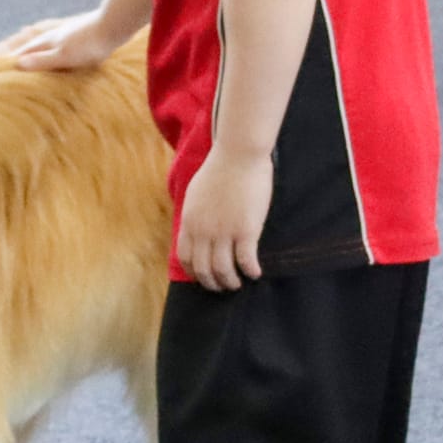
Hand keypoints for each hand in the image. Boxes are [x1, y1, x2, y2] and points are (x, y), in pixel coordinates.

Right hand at [5, 10, 126, 70]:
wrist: (113, 25)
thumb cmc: (89, 44)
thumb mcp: (63, 57)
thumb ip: (41, 61)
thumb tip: (16, 65)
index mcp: (47, 42)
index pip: (23, 53)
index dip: (12, 61)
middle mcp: (53, 36)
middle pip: (33, 46)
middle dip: (21, 56)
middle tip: (11, 66)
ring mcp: (66, 34)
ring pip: (46, 44)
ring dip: (37, 52)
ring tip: (31, 59)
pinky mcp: (79, 35)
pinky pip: (60, 46)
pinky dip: (53, 52)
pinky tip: (60, 54)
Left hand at [175, 147, 273, 290]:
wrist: (238, 155)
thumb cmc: (220, 170)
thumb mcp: (195, 194)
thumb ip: (195, 215)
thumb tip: (196, 230)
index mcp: (190, 222)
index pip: (186, 258)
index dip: (194, 273)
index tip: (203, 278)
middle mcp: (204, 231)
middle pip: (204, 269)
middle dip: (213, 283)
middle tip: (223, 286)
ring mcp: (224, 232)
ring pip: (224, 270)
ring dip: (231, 281)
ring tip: (238, 283)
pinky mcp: (246, 230)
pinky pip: (246, 260)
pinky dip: (251, 271)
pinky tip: (256, 273)